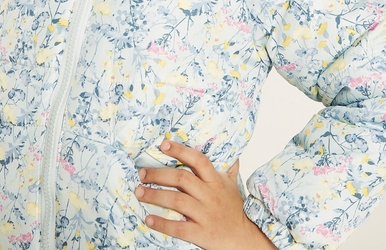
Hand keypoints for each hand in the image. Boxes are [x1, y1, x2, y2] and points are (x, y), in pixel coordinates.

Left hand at [135, 140, 275, 249]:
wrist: (246, 239)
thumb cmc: (235, 210)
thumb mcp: (233, 186)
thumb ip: (230, 170)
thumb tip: (232, 155)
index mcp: (216, 181)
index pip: (198, 160)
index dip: (180, 151)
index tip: (163, 144)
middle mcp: (210, 195)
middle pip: (182, 179)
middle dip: (159, 174)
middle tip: (142, 173)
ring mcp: (206, 215)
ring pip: (177, 201)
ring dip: (155, 196)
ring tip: (139, 192)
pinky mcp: (202, 234)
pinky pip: (179, 228)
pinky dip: (162, 223)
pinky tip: (149, 219)